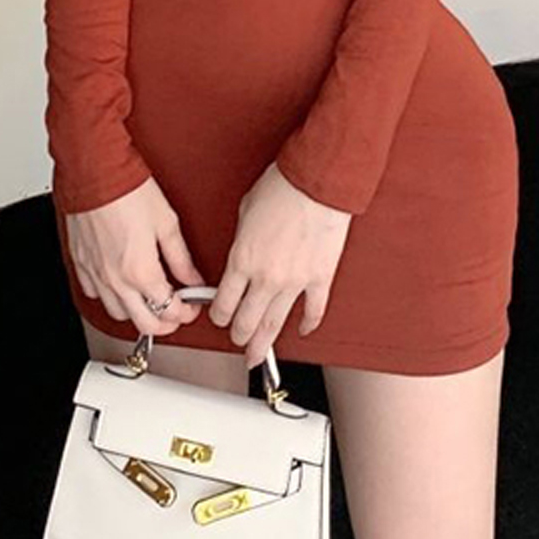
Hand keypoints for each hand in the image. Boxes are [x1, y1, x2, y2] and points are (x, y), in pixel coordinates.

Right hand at [66, 175, 207, 337]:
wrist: (95, 172)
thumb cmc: (128, 190)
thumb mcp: (167, 223)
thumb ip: (181, 258)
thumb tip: (194, 278)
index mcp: (141, 272)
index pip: (169, 311)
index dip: (186, 313)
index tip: (192, 306)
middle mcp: (116, 280)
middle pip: (144, 324)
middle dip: (165, 323)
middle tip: (176, 312)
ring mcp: (95, 274)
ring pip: (117, 314)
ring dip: (136, 312)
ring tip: (150, 299)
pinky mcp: (80, 264)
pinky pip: (94, 294)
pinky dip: (109, 296)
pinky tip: (120, 284)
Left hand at [207, 162, 352, 370]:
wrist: (317, 180)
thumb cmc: (282, 186)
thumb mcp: (246, 211)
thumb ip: (242, 240)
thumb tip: (243, 252)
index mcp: (242, 259)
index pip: (223, 303)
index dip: (218, 316)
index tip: (219, 318)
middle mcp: (265, 277)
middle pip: (246, 322)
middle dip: (238, 337)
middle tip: (237, 343)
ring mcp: (295, 282)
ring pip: (274, 326)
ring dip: (263, 345)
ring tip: (258, 357)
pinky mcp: (320, 278)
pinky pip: (313, 310)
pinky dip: (307, 324)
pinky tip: (302, 330)